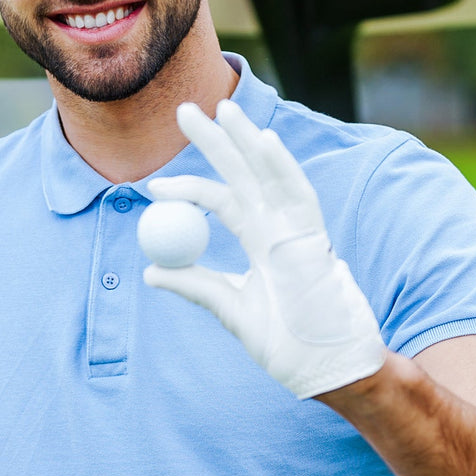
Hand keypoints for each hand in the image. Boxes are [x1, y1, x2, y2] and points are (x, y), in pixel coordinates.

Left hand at [143, 99, 386, 399]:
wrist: (326, 367)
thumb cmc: (286, 342)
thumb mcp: (230, 310)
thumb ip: (196, 286)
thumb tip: (150, 272)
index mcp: (259, 239)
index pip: (220, 199)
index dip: (188, 187)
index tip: (152, 187)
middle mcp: (276, 226)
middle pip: (240, 171)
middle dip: (213, 139)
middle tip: (182, 109)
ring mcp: (296, 229)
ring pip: (266, 173)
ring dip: (244, 139)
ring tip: (219, 108)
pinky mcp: (314, 239)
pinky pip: (297, 196)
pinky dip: (281, 168)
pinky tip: (262, 141)